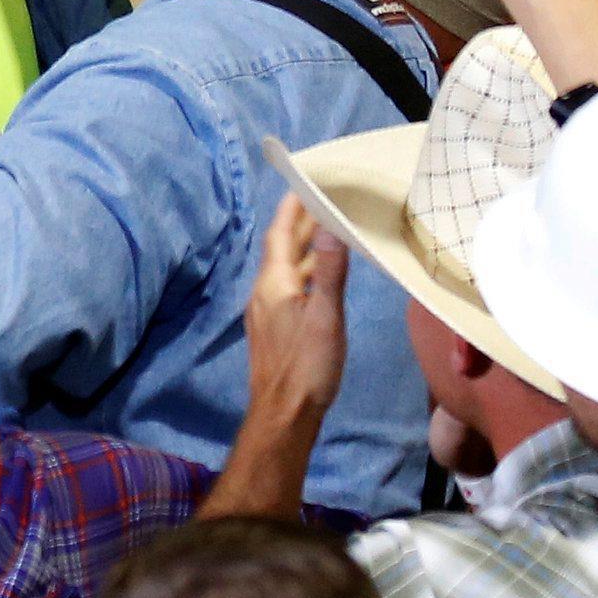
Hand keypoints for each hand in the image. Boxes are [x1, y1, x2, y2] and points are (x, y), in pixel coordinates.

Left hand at [244, 194, 351, 426]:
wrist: (283, 416)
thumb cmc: (306, 367)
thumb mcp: (325, 318)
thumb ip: (330, 273)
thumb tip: (331, 228)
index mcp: (275, 284)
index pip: (280, 234)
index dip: (291, 207)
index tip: (303, 180)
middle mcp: (265, 292)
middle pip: (282, 248)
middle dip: (300, 222)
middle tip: (323, 197)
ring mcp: (268, 312)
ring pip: (288, 269)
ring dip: (306, 247)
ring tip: (330, 230)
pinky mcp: (275, 328)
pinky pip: (290, 287)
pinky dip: (307, 271)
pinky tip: (322, 277)